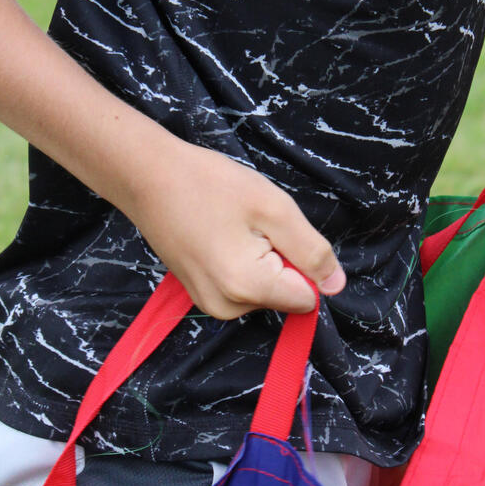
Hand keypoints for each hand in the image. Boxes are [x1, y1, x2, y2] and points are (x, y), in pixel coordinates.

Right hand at [119, 141, 345, 318]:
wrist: (147, 177)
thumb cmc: (211, 184)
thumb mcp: (274, 208)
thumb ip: (311, 251)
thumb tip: (337, 286)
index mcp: (248, 289)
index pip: (307, 298)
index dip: (303, 262)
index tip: (275, 232)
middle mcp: (227, 308)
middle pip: (284, 295)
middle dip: (280, 260)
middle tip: (251, 224)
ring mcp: (209, 304)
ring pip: (264, 291)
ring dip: (260, 261)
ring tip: (233, 227)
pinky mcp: (199, 294)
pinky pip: (241, 287)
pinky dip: (241, 263)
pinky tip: (220, 234)